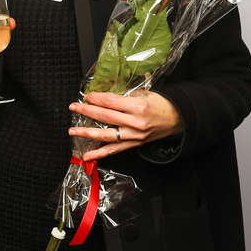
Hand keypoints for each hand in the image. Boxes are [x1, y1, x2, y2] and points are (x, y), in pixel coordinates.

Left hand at [68, 89, 182, 161]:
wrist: (177, 119)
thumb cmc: (161, 105)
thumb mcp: (145, 93)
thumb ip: (125, 95)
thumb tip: (104, 96)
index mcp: (138, 107)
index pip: (110, 102)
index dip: (95, 99)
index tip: (86, 96)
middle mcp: (135, 123)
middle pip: (105, 117)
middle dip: (86, 111)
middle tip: (73, 107)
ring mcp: (133, 136)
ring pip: (106, 135)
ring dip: (87, 133)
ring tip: (73, 131)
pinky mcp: (133, 145)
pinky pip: (114, 150)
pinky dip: (99, 154)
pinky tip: (87, 156)